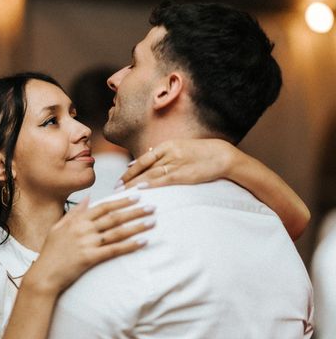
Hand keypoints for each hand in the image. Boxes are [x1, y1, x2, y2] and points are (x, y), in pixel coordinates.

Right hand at [23, 196, 154, 295]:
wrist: (44, 275)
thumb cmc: (51, 252)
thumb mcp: (58, 227)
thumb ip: (74, 212)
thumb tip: (88, 198)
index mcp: (77, 220)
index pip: (103, 206)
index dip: (121, 200)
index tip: (136, 196)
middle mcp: (83, 229)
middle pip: (114, 217)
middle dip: (134, 211)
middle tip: (152, 206)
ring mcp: (87, 243)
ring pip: (117, 232)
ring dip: (136, 226)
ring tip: (152, 222)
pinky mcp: (90, 258)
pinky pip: (114, 250)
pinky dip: (129, 245)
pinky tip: (142, 241)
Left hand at [121, 139, 235, 189]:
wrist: (222, 155)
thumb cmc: (199, 154)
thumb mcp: (178, 149)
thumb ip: (160, 156)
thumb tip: (137, 164)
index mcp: (167, 146)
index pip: (142, 160)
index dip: (129, 171)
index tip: (119, 181)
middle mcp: (169, 153)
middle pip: (143, 168)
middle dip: (128, 179)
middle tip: (116, 189)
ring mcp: (176, 163)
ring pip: (150, 174)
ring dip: (135, 184)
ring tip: (123, 193)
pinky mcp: (184, 174)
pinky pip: (164, 179)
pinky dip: (151, 184)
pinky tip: (140, 189)